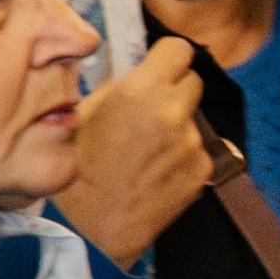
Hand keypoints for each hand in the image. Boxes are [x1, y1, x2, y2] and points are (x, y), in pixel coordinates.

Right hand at [54, 40, 211, 267]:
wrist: (91, 228)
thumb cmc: (78, 171)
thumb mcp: (82, 115)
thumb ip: (118, 87)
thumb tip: (138, 73)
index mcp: (140, 93)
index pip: (179, 50)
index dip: (168, 58)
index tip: (161, 66)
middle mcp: (171, 114)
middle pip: (192, 81)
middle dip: (174, 90)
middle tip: (150, 110)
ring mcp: (190, 144)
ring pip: (193, 119)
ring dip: (177, 126)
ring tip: (146, 150)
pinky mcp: (202, 171)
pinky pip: (198, 150)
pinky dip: (183, 156)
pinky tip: (156, 170)